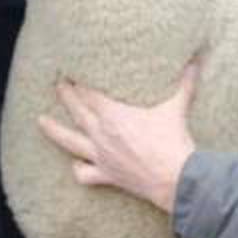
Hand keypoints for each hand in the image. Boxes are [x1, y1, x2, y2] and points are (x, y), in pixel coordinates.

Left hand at [38, 62, 198, 213]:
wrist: (174, 178)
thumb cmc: (173, 140)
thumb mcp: (179, 105)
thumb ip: (186, 81)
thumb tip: (197, 59)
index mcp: (115, 115)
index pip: (90, 94)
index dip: (80, 82)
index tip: (71, 70)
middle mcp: (101, 134)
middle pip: (77, 111)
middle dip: (66, 96)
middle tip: (58, 84)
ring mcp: (101, 156)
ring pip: (70, 142)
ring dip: (54, 130)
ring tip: (40, 121)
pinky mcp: (106, 175)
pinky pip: (84, 174)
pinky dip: (78, 168)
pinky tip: (75, 164)